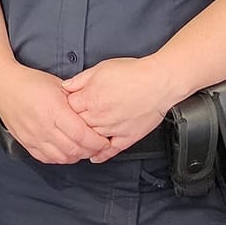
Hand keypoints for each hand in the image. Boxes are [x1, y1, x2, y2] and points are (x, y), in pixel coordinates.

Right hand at [0, 65, 107, 164]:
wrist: (4, 87)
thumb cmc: (31, 83)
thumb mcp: (59, 85)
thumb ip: (76, 101)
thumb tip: (93, 112)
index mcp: (54, 110)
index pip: (81, 134)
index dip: (97, 141)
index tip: (104, 140)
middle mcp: (44, 126)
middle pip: (74, 149)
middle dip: (90, 151)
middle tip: (98, 146)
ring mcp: (34, 137)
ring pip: (61, 157)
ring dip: (76, 156)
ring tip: (83, 149)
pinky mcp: (26, 143)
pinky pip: (47, 159)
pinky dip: (60, 158)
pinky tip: (66, 151)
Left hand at [61, 57, 181, 162]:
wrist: (159, 82)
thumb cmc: (134, 73)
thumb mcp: (101, 68)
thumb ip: (81, 79)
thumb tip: (66, 86)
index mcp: (90, 98)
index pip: (68, 107)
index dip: (67, 105)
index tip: (69, 104)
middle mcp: (99, 116)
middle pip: (77, 125)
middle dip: (73, 122)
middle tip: (72, 122)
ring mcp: (112, 129)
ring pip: (91, 139)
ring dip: (84, 140)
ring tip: (80, 139)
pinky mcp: (127, 137)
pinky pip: (110, 151)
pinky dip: (101, 155)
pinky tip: (95, 156)